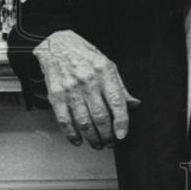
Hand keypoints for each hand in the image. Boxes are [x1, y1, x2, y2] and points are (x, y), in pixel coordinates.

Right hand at [34, 30, 139, 148]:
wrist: (57, 45)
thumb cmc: (85, 55)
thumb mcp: (107, 65)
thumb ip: (120, 87)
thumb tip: (134, 105)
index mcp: (104, 72)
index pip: (117, 102)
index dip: (121, 122)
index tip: (122, 135)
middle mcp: (88, 81)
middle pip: (100, 116)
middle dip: (107, 135)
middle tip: (111, 142)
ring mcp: (71, 89)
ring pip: (83, 122)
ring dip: (92, 138)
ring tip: (98, 144)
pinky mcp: (56, 95)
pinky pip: (64, 121)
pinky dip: (72, 135)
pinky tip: (78, 140)